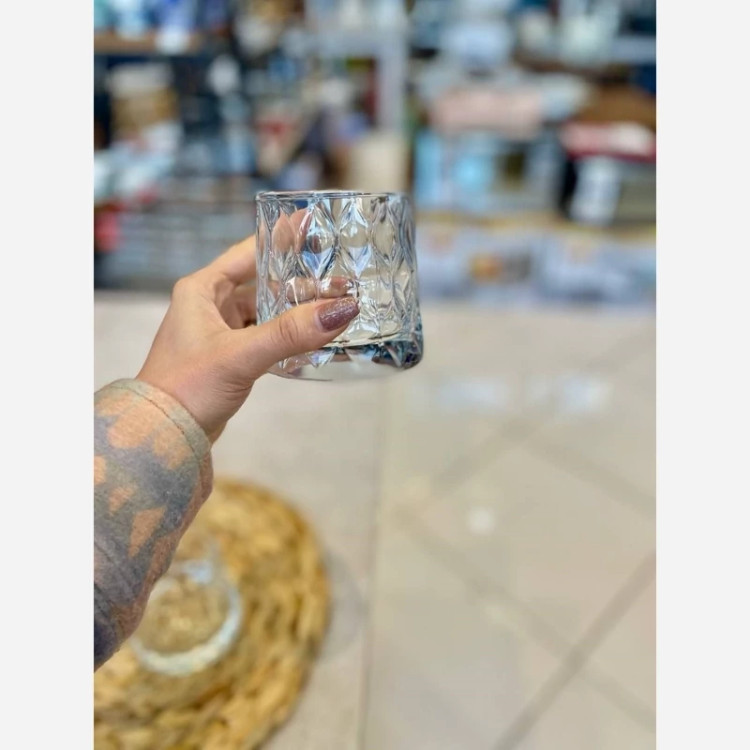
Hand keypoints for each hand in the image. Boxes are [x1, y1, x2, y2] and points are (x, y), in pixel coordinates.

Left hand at [136, 236, 358, 441]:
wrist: (163, 435)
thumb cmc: (187, 387)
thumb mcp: (241, 355)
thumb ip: (290, 333)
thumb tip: (340, 310)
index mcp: (202, 290)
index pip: (248, 251)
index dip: (281, 238)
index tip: (313, 224)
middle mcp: (210, 305)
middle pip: (263, 283)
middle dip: (301, 282)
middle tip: (341, 278)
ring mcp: (219, 332)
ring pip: (266, 312)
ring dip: (296, 311)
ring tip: (335, 307)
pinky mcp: (229, 356)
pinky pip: (265, 337)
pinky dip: (287, 336)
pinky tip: (313, 339)